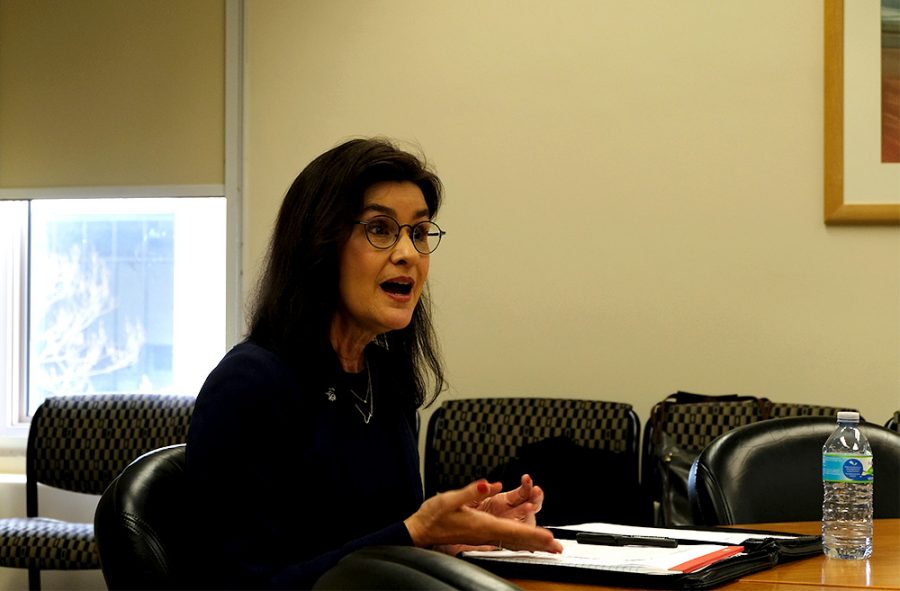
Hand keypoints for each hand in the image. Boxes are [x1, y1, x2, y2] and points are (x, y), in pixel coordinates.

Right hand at [404, 480, 561, 553]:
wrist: (422, 529)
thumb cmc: (434, 516)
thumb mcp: (450, 499)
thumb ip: (472, 491)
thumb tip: (491, 484)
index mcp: (482, 525)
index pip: (513, 530)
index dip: (533, 534)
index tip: (548, 537)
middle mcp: (486, 532)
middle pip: (518, 539)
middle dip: (539, 543)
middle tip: (557, 548)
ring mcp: (484, 535)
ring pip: (514, 540)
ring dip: (533, 543)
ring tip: (549, 547)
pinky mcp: (481, 533)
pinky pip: (506, 538)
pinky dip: (520, 539)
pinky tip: (527, 540)